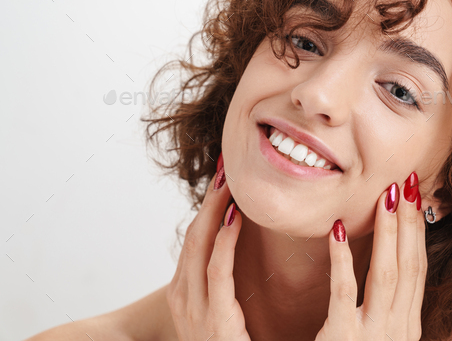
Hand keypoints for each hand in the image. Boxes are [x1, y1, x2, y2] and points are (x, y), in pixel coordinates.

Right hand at [166, 158, 250, 340]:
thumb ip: (219, 282)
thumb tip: (231, 248)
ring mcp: (193, 307)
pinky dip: (223, 240)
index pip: (195, 238)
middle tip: (224, 167)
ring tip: (229, 181)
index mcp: (185, 290)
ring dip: (214, 210)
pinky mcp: (214, 319)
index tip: (222, 179)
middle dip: (208, 199)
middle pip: (194, 234)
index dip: (207, 206)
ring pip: (200, 246)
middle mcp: (183, 294)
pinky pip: (217, 271)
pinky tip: (234, 216)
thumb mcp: (217, 309)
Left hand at [315, 172, 426, 340]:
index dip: (418, 230)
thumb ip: (388, 305)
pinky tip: (338, 231)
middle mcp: (399, 328)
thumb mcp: (383, 334)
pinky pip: (344, 292)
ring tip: (384, 196)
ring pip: (387, 274)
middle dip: (411, 221)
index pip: (418, 268)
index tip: (417, 196)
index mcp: (407, 324)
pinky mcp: (343, 339)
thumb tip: (388, 267)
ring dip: (388, 233)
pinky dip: (343, 259)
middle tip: (407, 182)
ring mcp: (375, 335)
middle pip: (409, 265)